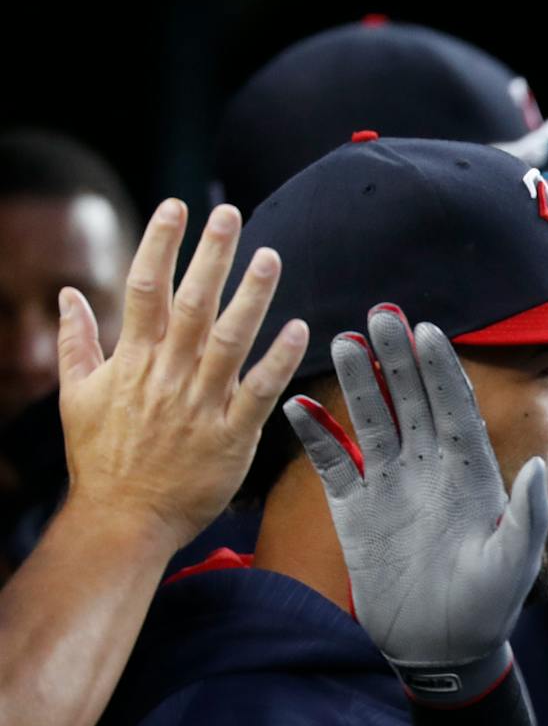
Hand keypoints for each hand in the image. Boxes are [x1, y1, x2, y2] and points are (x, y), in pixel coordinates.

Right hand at [56, 199, 307, 548]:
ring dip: (252, 296)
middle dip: (210, 255)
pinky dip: (279, 360)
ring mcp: (201, 405)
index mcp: (132, 361)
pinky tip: (300, 328)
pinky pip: (260, 391)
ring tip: (270, 256)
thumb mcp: (76, 396)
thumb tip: (69, 294)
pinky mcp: (232, 436)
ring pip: (231, 339)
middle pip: (192, 303)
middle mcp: (167, 375)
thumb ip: (78, 342)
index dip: (160, 243)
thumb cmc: (100, 459)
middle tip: (229, 214)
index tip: (176, 207)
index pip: (145, 288)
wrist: (122, 519)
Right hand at [283, 306, 547, 703]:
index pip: (455, 408)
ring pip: (372, 421)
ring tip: (340, 341)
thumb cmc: (488, 606)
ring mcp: (390, 485)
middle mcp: (429, 469)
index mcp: (470, 474)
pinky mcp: (355, 510)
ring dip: (356, 383)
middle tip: (380, 313)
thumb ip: (526, 515)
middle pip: (411, 401)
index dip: (441, 371)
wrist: (441, 648)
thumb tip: (541, 466)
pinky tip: (296, 406)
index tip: (427, 332)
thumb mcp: (514, 563)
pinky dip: (316, 436)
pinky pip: (333, 463)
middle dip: (397, 358)